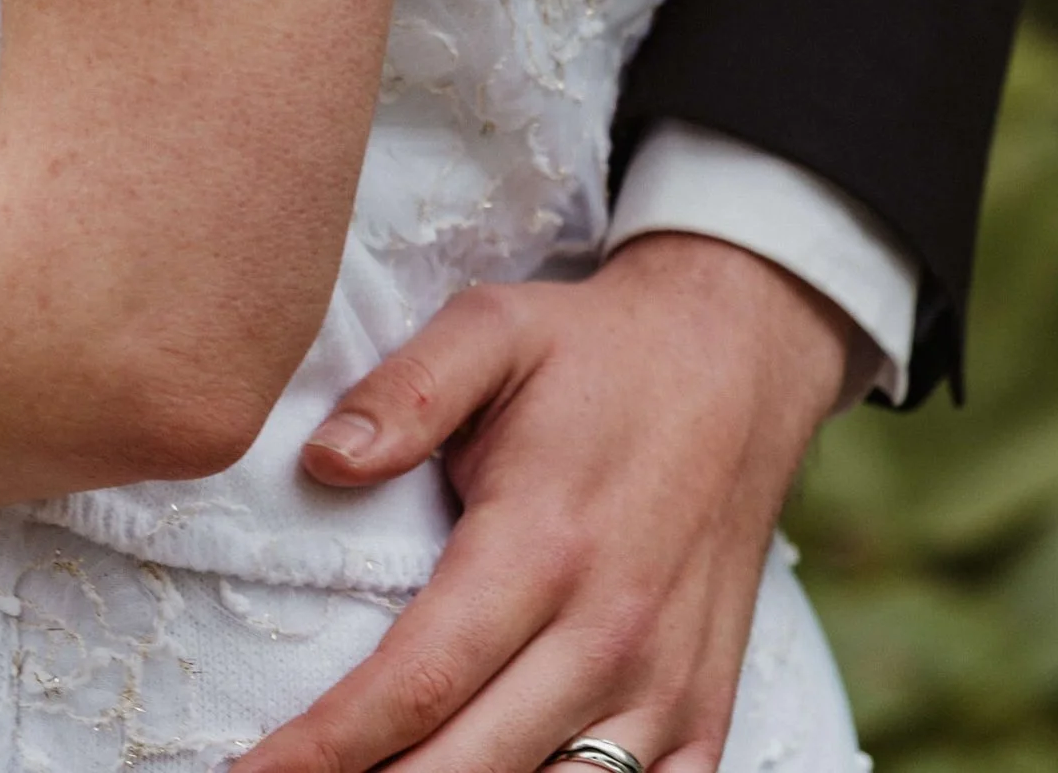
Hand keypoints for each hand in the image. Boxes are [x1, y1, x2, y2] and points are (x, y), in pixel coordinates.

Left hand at [231, 236, 863, 772]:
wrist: (737, 358)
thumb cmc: (594, 349)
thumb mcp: (492, 329)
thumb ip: (406, 391)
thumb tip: (320, 461)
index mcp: (541, 545)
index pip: (415, 683)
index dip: (323, 748)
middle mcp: (607, 635)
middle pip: (469, 769)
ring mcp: (664, 687)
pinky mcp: (704, 710)